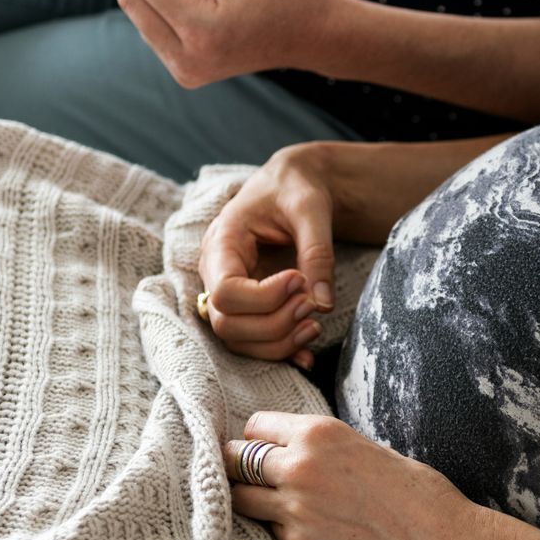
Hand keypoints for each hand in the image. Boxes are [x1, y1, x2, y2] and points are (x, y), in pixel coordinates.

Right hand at [197, 146, 339, 367]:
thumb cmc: (295, 188)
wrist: (293, 185)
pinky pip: (253, 341)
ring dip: (278, 342)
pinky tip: (307, 353)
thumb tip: (323, 303)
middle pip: (227, 323)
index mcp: (221, 242)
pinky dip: (280, 351)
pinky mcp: (246, 306)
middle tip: (312, 304)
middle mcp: (216, 272)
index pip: (225, 292)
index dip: (263, 298)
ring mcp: (229, 293)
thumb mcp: (309, 208)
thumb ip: (316, 252)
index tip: (299, 280)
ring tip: (315, 325)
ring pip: (238, 339)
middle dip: (273, 324)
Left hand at [224, 412, 498, 539]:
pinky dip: (278, 531)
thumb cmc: (421, 497)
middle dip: (237, 467)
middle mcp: (299, 467)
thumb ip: (325, 449)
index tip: (262, 449)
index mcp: (319, 433)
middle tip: (248, 477)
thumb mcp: (369, 450)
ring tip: (268, 506)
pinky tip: (305, 533)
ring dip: (249, 500)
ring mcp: (294, 511)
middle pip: (232, 459)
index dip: (258, 438)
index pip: (255, 426)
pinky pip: (269, 532)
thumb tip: (295, 451)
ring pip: (238, 499)